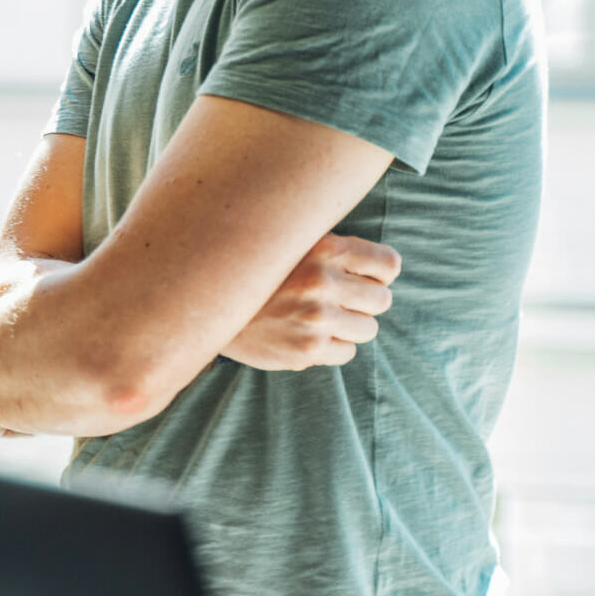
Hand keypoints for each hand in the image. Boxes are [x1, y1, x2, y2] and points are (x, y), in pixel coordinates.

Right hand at [221, 234, 400, 370]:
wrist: (206, 301)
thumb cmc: (259, 270)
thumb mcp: (292, 242)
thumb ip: (334, 249)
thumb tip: (384, 270)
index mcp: (324, 248)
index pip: (388, 265)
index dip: (379, 273)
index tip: (363, 277)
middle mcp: (321, 282)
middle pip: (381, 300)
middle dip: (364, 301)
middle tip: (339, 299)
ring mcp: (314, 319)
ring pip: (367, 329)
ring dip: (350, 325)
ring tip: (321, 317)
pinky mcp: (305, 350)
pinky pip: (346, 352)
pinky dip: (332, 346)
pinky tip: (308, 334)